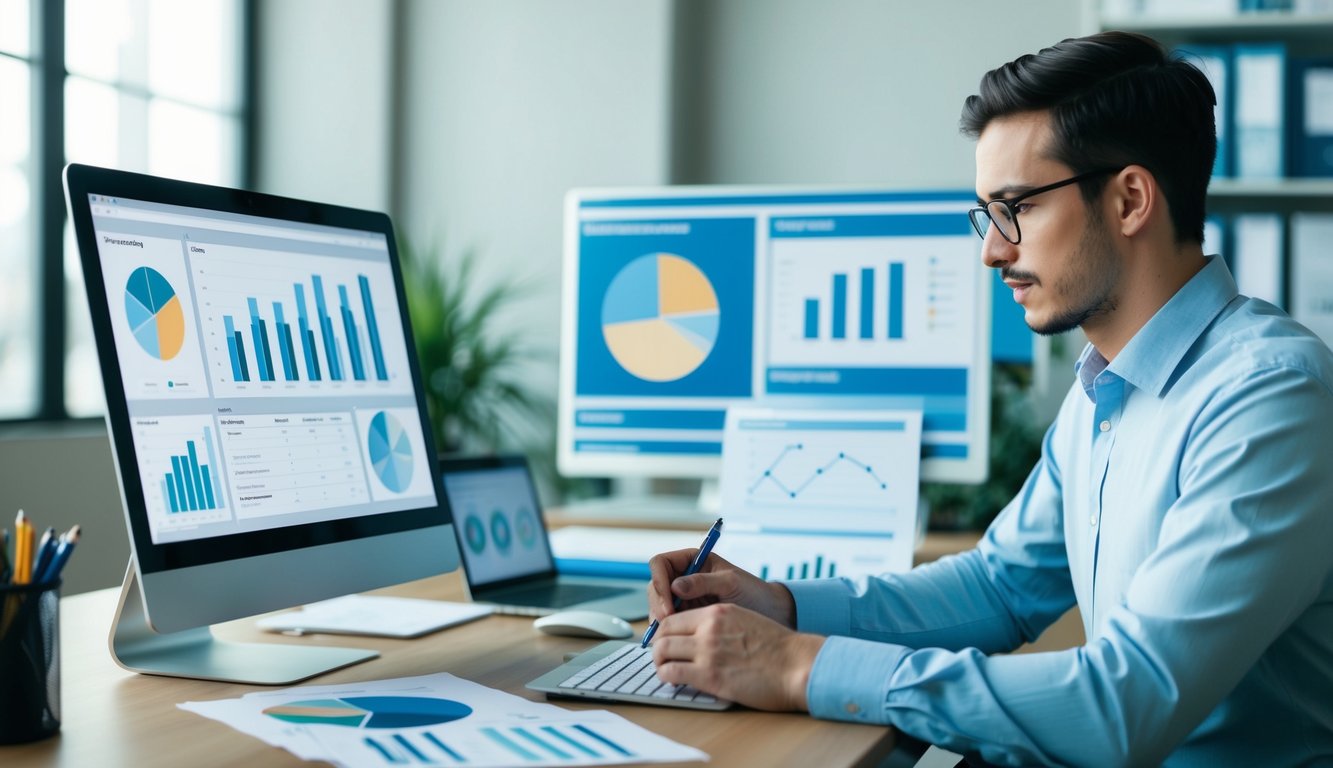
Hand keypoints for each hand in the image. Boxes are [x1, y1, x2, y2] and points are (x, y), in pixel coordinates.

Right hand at [647, 548, 795, 626]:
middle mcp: (684, 577)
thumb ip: (704, 582)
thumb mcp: (731, 583)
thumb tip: (675, 586)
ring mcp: (683, 598)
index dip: (659, 582)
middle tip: (667, 625)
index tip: (668, 603)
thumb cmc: (754, 592)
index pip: (660, 564)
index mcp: (692, 560)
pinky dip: (669, 632)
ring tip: (672, 636)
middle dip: (658, 604)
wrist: (770, 614)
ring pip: (658, 606)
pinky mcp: (688, 617)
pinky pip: (669, 623)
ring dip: (661, 620)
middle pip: (655, 586)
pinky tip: (677, 643)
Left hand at [651, 602, 823, 710]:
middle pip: (663, 633)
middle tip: (662, 657)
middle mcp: (709, 628)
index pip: (674, 616)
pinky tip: (674, 680)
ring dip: (659, 662)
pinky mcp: (709, 676)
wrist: (797, 666)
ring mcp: (707, 651)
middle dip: (658, 646)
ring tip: (666, 670)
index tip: (667, 641)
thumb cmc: (778, 649)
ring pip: (661, 651)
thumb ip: (720, 625)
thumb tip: (701, 636)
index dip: (665, 631)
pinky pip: (671, 672)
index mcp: (717, 612)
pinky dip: (666, 677)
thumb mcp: (745, 621)